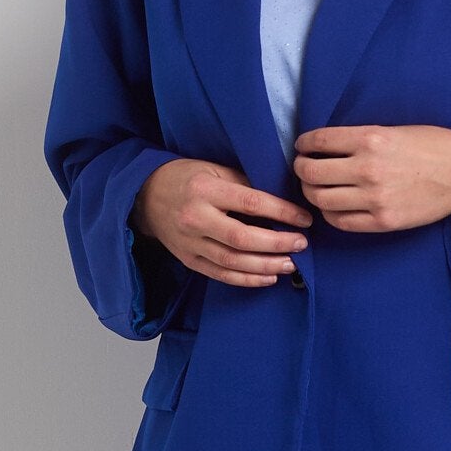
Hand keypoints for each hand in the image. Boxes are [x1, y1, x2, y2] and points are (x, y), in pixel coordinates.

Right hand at [133, 156, 312, 287]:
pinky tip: (268, 277)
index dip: (282, 213)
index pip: (251, 204)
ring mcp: (190, 243)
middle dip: (277, 244)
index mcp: (205, 191)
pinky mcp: (188, 260)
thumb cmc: (187, 178)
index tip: (304, 219)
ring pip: (233, 262)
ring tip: (290, 263)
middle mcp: (196, 218)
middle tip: (301, 244)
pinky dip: (247, 279)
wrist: (146, 196)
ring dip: (266, 265)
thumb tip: (282, 202)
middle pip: (243, 238)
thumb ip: (244, 185)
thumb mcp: (214, 170)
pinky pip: (221, 275)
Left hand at [291, 125, 450, 231]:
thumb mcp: (393, 130)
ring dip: (312, 192)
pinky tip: (334, 206)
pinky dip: (330, 214)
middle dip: (301, 169)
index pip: (318, 141)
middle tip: (304, 168)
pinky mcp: (382, 221)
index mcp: (369, 139)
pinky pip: (340, 221)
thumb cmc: (431, 145)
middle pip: (311, 173)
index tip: (302, 146)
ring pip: (320, 199)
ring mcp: (374, 198)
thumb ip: (358, 139)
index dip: (303, 144)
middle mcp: (367, 169)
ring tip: (317, 188)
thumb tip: (324, 147)